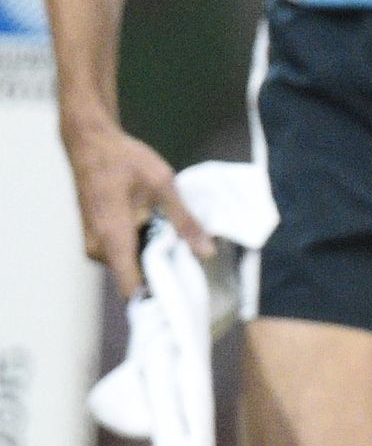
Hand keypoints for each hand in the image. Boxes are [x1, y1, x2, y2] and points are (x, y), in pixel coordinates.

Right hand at [62, 117, 206, 299]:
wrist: (91, 143)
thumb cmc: (125, 160)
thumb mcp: (163, 186)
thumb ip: (184, 221)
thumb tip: (207, 252)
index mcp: (113, 238)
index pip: (131, 287)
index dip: (156, 300)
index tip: (181, 303)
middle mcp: (98, 247)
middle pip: (134, 278)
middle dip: (162, 274)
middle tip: (192, 262)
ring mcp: (94, 244)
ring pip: (129, 265)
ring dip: (152, 258)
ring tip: (177, 242)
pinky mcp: (96, 238)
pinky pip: (122, 254)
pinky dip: (142, 248)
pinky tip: (160, 233)